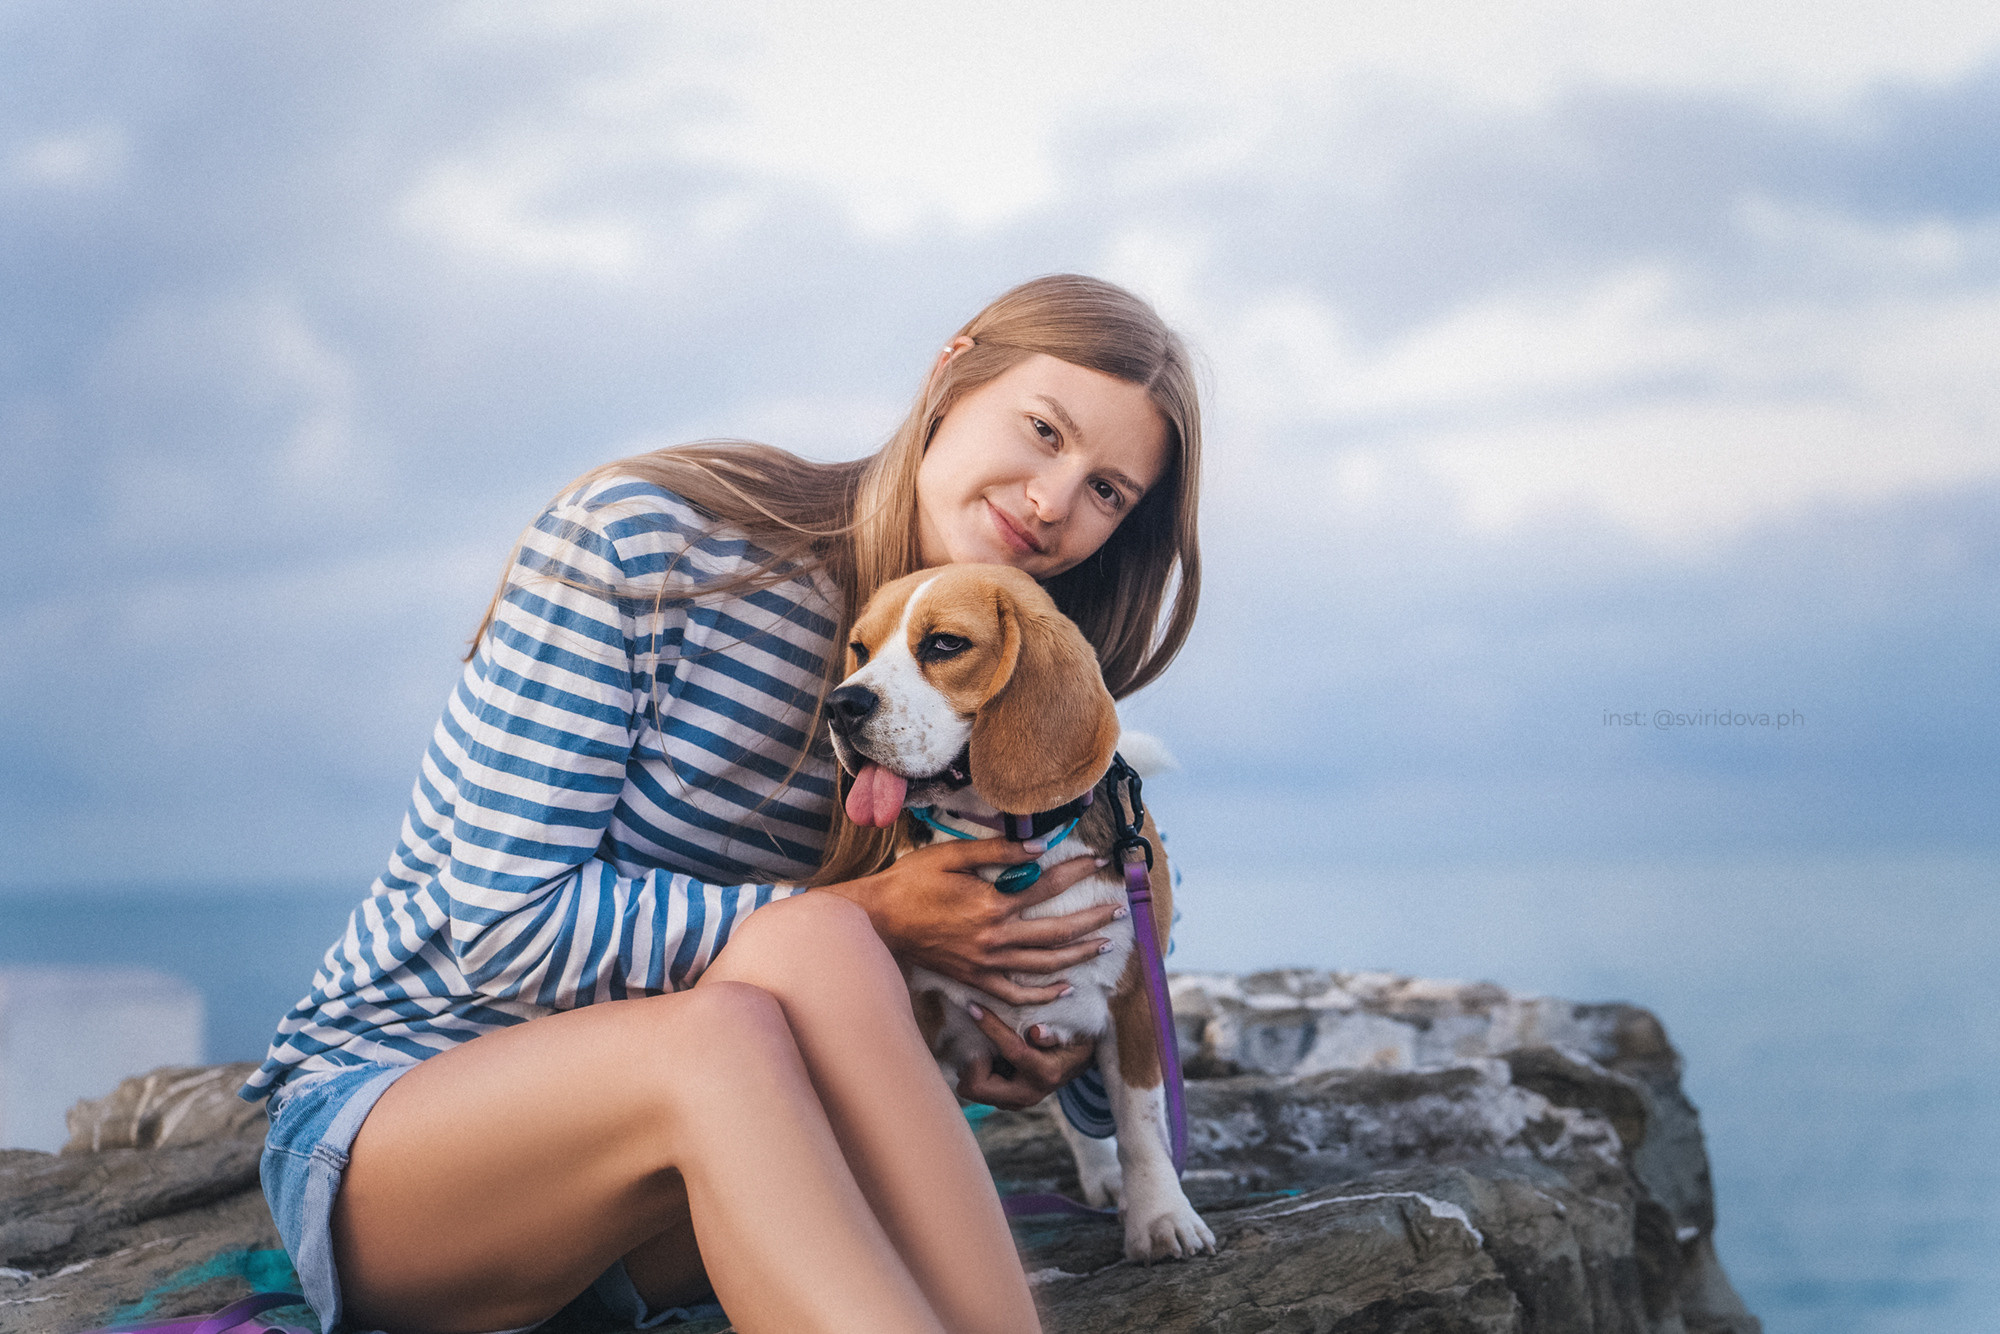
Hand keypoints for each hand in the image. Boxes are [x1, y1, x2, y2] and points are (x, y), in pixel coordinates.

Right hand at [824, 837, 1122, 1004]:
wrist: (876, 920)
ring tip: (1102, 943)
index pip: (1047, 887)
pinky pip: (1016, 993)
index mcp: (991, 904)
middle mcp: (994, 938)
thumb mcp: (951, 855)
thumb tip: (1040, 848)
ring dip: (1077, 955)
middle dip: (1092, 919)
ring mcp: (985, 964)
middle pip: (1056, 932)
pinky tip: (1063, 987)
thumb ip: (998, 850)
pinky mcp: (974, 980)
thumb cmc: (911, 882)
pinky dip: (1042, 995)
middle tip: (1118, 909)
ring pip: (1044, 965)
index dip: (1076, 872)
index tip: (1099, 861)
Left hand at [958, 1006, 1096, 1110]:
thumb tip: (1037, 1033)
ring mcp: (1014, 1102)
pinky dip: (976, 1070)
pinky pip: (977, 1088)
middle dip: (972, 1061)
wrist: (1077, 1063)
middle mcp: (1027, 1094)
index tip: (974, 1008)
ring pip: (972, 1089)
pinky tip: (988, 1053)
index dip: (990, 1027)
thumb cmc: (1074, 1039)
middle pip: (977, 1087)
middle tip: (976, 1038)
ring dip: (972, 1065)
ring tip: (982, 1044)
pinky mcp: (1005, 1102)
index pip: (1010, 1050)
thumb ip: (1056, 1032)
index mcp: (1045, 1073)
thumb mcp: (1073, 1030)